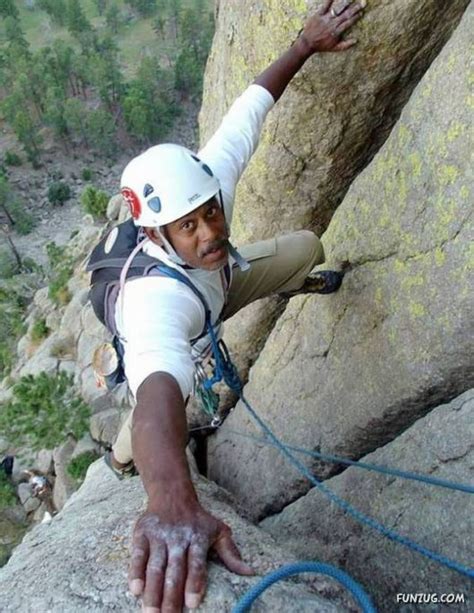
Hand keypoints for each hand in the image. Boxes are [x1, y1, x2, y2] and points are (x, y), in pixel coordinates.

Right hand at [128, 505, 253, 611]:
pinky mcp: (142, 533)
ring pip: (155, 566)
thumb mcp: (218, 531)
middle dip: (171, 595)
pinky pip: (138, 554)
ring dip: (152, 590)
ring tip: (151, 612)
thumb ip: (231, 553)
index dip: (194, 582)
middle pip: (174, 570)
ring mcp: (159, 535)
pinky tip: (135, 589)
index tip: (192, 603)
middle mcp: (177, 537)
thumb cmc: (198, 520)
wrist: (172, 494)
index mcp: (197, 538)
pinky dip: (136, 571)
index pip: (196, 563)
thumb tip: (250, 573)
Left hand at [299, 0, 365, 53]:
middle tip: (363, 3)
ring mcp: (326, 19)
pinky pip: (325, 5)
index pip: (349, 22)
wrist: (307, 43)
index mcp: (337, 32)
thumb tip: (356, 40)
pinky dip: (330, 0)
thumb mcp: (334, 48)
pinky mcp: (319, 14)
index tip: (362, 12)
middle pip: (346, 15)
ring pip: (338, 9)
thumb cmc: (321, 46)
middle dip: (355, 8)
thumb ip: (346, 45)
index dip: (356, 17)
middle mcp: (333, 24)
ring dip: (346, 3)